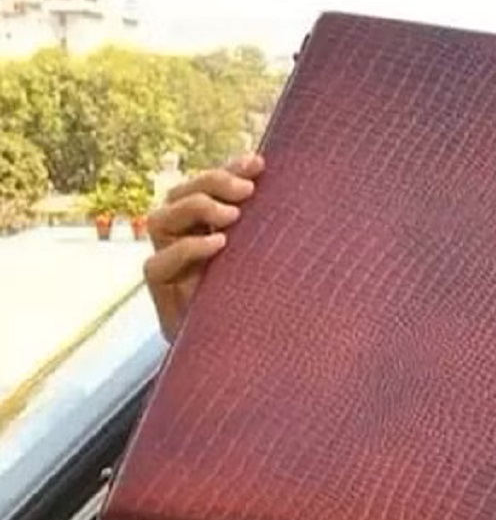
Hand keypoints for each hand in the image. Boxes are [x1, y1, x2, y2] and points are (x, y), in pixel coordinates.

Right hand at [143, 154, 264, 340]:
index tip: (259, 163)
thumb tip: (314, 199)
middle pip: (179, 193)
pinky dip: (188, 248)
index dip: (228, 168)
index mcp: (206, 225)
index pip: (208, 186)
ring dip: (196, 208)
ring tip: (233, 217)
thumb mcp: (272, 263)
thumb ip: (275, 235)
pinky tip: (218, 245)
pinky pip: (159, 262)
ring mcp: (168, 263)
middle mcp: (182, 239)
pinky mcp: (161, 291)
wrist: (238, 356)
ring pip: (161, 218)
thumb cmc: (263, 305)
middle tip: (247, 189)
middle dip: (213, 182)